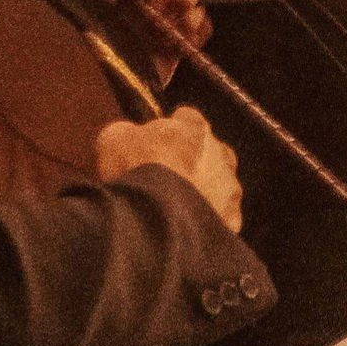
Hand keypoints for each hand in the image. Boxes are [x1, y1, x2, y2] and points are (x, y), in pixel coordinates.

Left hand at [86, 0, 206, 81]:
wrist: (109, 82)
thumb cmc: (96, 38)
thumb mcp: (94, 4)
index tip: (151, 2)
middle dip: (180, 0)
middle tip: (160, 19)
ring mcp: (171, 18)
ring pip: (198, 6)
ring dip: (188, 20)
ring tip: (167, 36)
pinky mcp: (182, 40)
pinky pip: (204, 28)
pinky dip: (196, 35)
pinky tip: (177, 46)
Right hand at [94, 106, 242, 229]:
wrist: (155, 222)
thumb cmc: (136, 172)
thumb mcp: (114, 140)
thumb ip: (128, 132)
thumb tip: (129, 134)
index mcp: (194, 128)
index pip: (187, 118)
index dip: (171, 130)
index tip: (158, 143)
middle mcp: (221, 153)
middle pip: (211, 151)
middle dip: (192, 162)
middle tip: (167, 178)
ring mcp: (230, 188)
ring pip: (221, 185)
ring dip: (204, 191)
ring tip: (178, 209)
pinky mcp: (232, 219)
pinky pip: (223, 216)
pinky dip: (209, 220)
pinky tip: (188, 227)